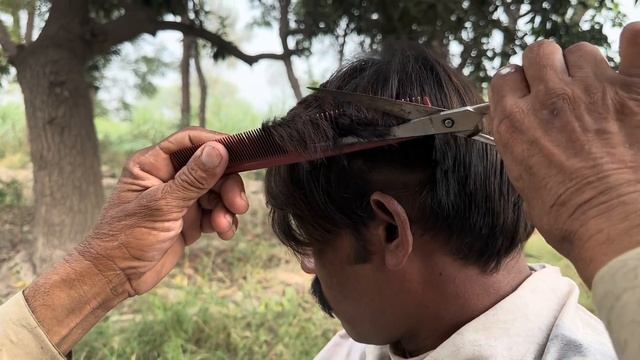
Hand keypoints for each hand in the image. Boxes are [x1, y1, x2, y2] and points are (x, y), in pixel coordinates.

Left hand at [77, 127, 249, 294]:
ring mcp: (180, 198)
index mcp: (153, 164)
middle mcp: (168, 177)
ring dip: (226, 207)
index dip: (216, 144)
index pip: (190, 141)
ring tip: (223, 225)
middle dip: (227, 185)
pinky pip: (216, 212)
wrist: (116, 277)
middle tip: (237, 204)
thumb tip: (217, 150)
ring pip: (217, 191)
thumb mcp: (162, 206)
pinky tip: (223, 232)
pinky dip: (223, 221)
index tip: (240, 155)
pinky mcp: (189, 219)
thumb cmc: (124, 239)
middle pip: (211, 167)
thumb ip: (193, 178)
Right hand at [489, 22, 639, 284]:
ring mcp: (593, 90)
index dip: (516, 85)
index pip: (504, 78)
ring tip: (596, 87)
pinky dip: (634, 43)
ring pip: (581, 51)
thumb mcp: (523, 182)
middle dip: (546, 67)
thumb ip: (519, 145)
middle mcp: (550, 99)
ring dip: (585, 66)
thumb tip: (521, 131)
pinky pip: (636, 41)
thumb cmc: (572, 218)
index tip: (524, 94)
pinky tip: (631, 52)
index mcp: (516, 122)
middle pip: (539, 53)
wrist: (617, 228)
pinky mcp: (634, 89)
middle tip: (558, 87)